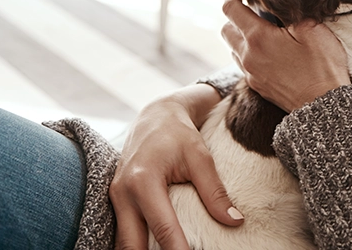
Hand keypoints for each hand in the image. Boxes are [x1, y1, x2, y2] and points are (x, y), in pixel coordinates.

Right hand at [110, 85, 243, 249]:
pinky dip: (139, 244)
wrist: (155, 115)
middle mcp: (123, 193)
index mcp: (143, 180)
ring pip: (124, 243)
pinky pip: (125, 232)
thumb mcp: (201, 158)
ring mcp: (116, 198)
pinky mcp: (118, 201)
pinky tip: (157, 249)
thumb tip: (235, 221)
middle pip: (132, 245)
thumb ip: (215, 192)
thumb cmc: (179, 134)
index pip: (163, 228)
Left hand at [221, 0, 350, 111]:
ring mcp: (250, 73)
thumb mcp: (312, 29)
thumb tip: (279, 3)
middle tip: (253, 11)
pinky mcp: (257, 86)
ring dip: (241, 38)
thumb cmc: (321, 65)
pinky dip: (249, 54)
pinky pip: (243, 64)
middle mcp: (247, 56)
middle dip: (235, 18)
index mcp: (258, 37)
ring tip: (263, 32)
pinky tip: (269, 52)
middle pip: (225, 30)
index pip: (230, 10)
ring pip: (233, 49)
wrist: (324, 105)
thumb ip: (291, 12)